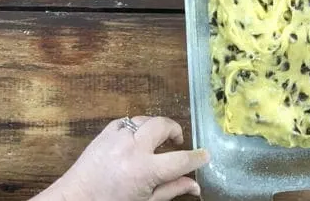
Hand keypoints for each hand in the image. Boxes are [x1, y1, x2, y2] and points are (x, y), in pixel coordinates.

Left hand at [32, 116, 209, 200]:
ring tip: (156, 142)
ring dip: (155, 128)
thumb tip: (195, 186)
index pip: (181, 160)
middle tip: (178, 142)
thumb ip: (171, 190)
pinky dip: (135, 127)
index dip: (197, 157)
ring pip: (146, 119)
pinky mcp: (104, 133)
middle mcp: (132, 149)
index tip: (205, 155)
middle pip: (163, 125)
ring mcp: (116, 137)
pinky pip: (126, 121)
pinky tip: (136, 139)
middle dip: (175, 131)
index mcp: (145, 170)